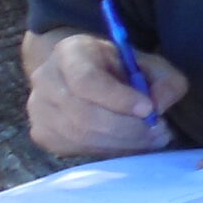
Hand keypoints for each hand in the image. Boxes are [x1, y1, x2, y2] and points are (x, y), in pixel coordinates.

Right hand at [26, 31, 188, 157]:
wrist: (80, 72)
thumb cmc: (118, 65)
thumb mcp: (148, 62)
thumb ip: (164, 79)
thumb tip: (159, 106)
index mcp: (69, 51)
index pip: (86, 81)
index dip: (119, 99)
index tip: (150, 110)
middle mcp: (46, 79)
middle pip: (84, 114)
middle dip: (127, 128)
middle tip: (160, 132)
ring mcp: (39, 109)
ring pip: (80, 136)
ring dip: (121, 143)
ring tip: (152, 139)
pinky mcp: (43, 134)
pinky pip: (77, 149)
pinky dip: (109, 150)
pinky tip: (130, 144)